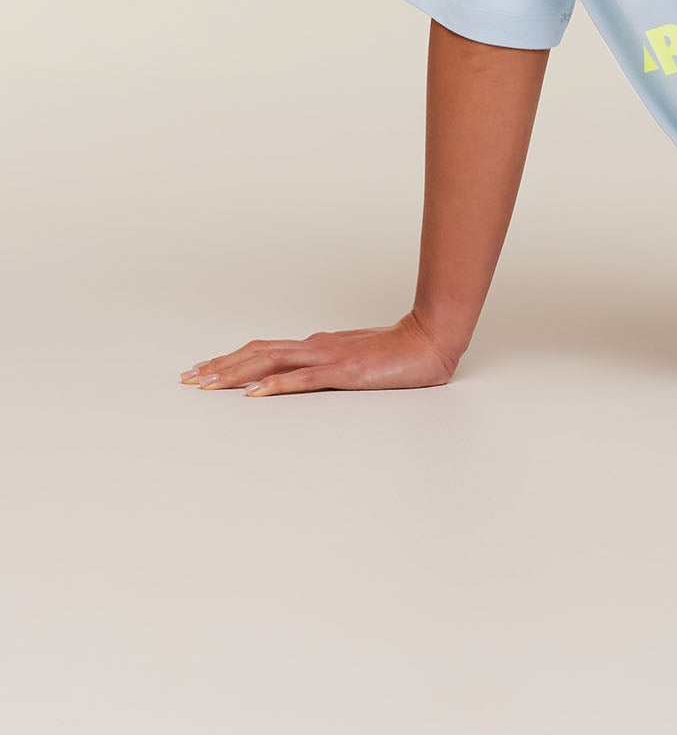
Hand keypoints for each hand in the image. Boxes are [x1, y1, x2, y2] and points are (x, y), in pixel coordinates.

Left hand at [179, 310, 461, 397]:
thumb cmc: (396, 353)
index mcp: (316, 345)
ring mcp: (328, 357)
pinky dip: (275, 385)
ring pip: (271, 362)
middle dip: (219, 366)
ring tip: (207, 385)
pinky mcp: (344, 372)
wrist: (429, 340)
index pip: (262, 349)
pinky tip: (255, 394)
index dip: (229, 359)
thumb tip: (299, 376)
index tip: (201, 370)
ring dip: (235, 373)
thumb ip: (325, 366)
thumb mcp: (353, 360)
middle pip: (257, 353)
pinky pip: (303, 379)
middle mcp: (315, 346)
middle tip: (188, 379)